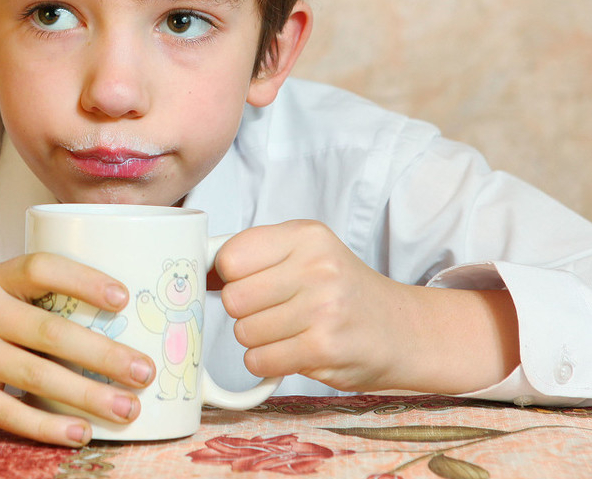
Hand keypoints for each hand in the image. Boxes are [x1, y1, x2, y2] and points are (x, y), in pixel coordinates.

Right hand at [0, 253, 155, 445]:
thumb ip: (29, 302)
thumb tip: (106, 322)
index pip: (41, 267)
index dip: (84, 279)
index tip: (122, 296)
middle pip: (51, 331)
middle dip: (105, 354)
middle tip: (145, 371)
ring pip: (38, 376)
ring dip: (89, 395)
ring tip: (127, 408)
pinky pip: (9, 413)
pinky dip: (47, 427)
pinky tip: (79, 434)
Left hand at [214, 220, 518, 393]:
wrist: (402, 330)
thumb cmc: (341, 291)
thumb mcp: (306, 254)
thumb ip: (254, 255)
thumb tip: (194, 272)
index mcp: (305, 236)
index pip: (230, 256)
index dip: (228, 276)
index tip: (247, 283)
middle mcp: (316, 267)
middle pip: (232, 298)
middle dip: (243, 312)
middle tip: (273, 312)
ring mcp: (324, 308)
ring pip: (242, 332)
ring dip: (257, 339)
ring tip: (290, 331)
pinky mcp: (325, 348)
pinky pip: (259, 360)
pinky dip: (267, 362)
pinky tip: (293, 351)